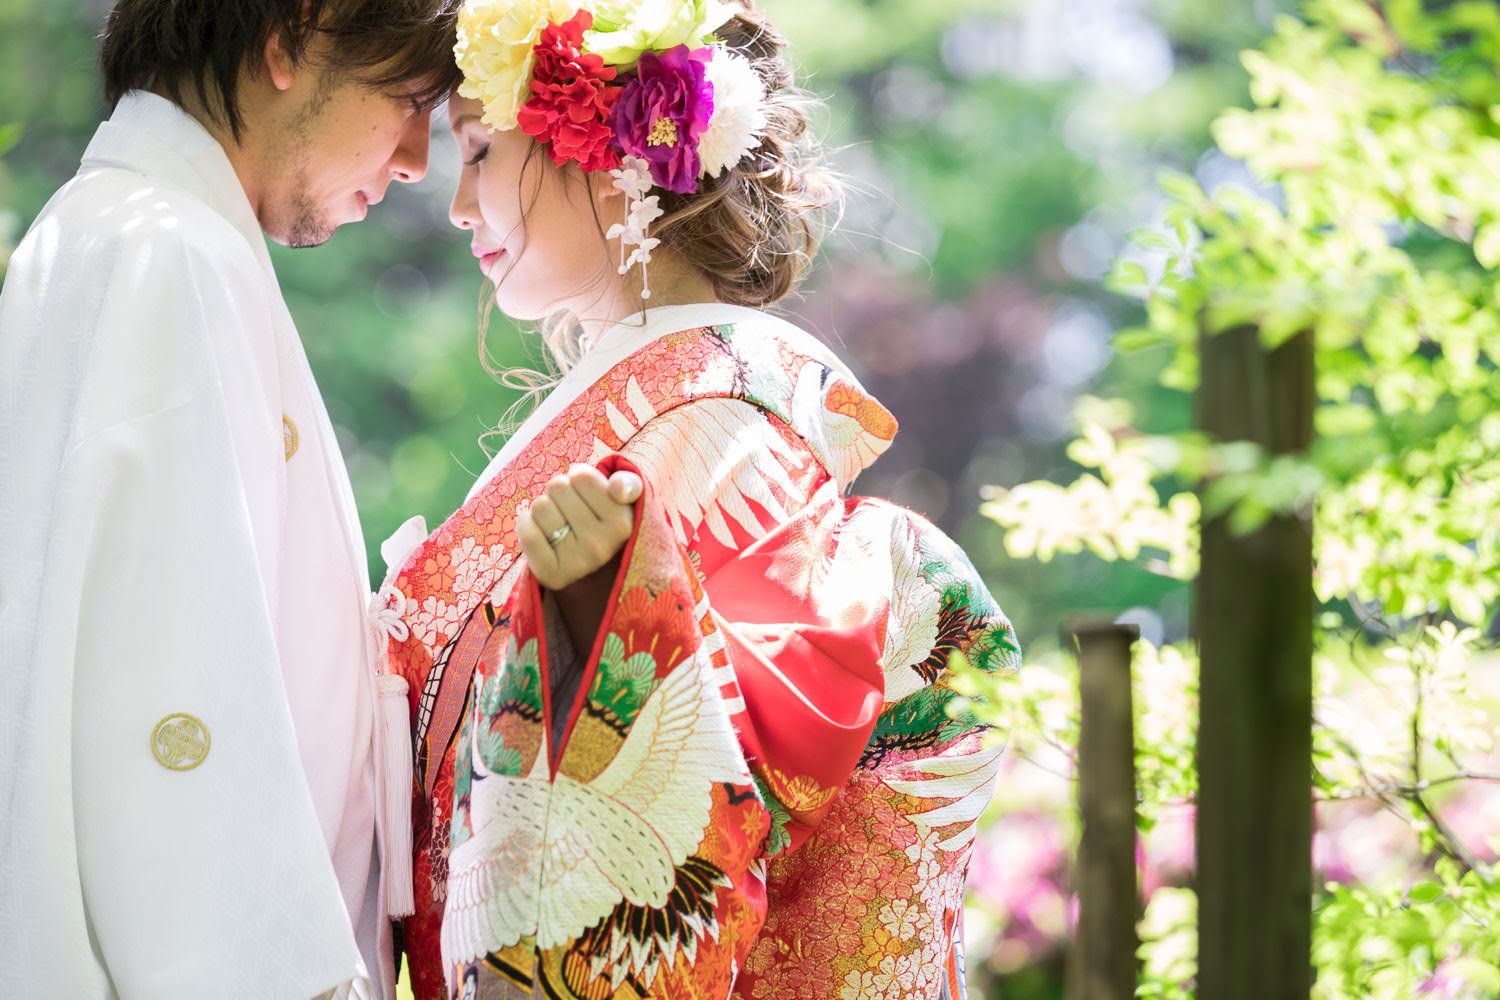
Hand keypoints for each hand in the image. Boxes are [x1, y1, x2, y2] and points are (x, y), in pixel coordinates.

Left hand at [516, 463, 642, 591]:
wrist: (588, 560)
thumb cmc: (600, 516)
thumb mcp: (620, 497)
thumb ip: (627, 483)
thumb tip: (619, 489)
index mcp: (622, 523)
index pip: (580, 476)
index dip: (578, 478)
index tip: (587, 493)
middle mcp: (602, 546)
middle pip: (557, 487)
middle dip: (560, 493)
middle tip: (570, 509)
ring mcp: (577, 563)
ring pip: (540, 506)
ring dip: (544, 507)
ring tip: (558, 521)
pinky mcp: (552, 575)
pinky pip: (528, 532)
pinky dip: (527, 524)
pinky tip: (540, 530)